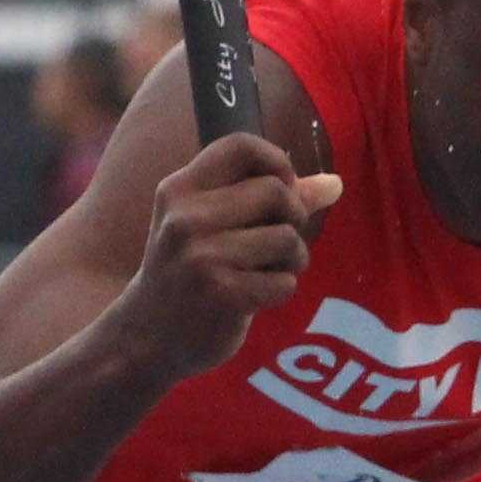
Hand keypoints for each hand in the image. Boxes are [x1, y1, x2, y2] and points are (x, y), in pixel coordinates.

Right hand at [115, 134, 341, 378]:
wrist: (146, 336)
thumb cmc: (188, 272)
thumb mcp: (211, 225)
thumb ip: (268, 199)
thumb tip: (334, 184)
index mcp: (180, 189)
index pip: (240, 145)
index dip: (277, 161)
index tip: (283, 187)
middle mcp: (186, 218)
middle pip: (276, 191)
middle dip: (294, 216)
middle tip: (279, 240)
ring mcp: (202, 257)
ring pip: (287, 238)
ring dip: (293, 259)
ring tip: (268, 271)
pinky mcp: (222, 294)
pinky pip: (284, 282)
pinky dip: (281, 290)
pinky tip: (255, 297)